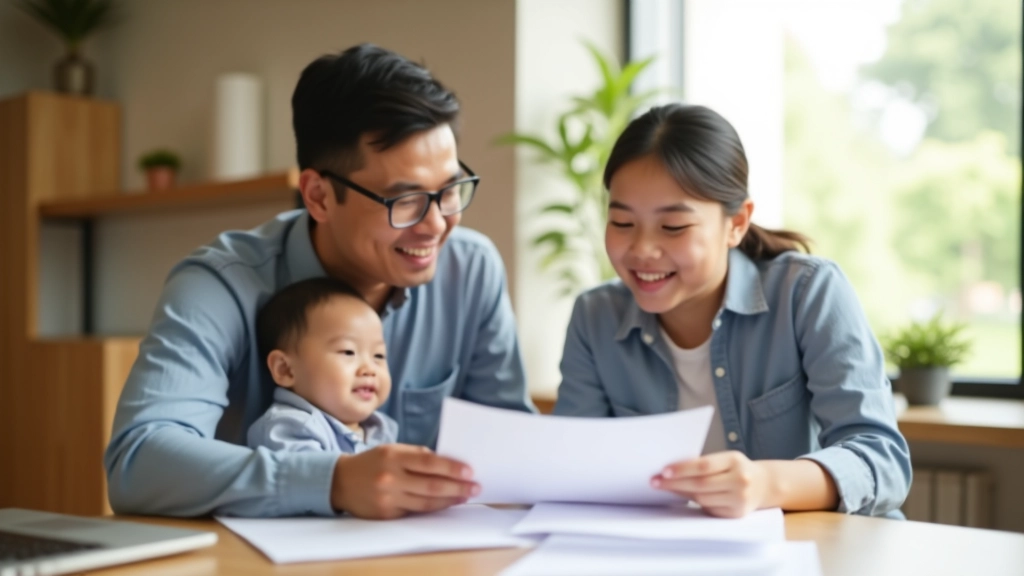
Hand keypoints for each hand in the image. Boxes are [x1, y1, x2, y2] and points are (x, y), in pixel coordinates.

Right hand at [330, 444, 479, 518]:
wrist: (339, 481)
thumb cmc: (372, 462)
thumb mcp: (392, 450)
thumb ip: (417, 456)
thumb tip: (448, 464)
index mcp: (393, 456)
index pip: (429, 463)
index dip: (452, 468)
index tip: (470, 471)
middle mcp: (390, 477)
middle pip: (431, 485)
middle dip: (457, 487)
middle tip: (475, 487)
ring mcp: (387, 498)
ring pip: (426, 502)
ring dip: (449, 500)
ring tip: (464, 496)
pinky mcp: (385, 514)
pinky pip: (414, 512)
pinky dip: (432, 508)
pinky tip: (444, 504)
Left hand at [651, 451, 774, 517]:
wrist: (764, 484)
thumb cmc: (737, 468)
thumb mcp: (726, 459)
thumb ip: (704, 464)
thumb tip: (671, 471)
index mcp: (734, 460)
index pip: (704, 465)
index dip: (682, 468)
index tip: (663, 470)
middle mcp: (740, 480)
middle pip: (700, 484)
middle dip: (674, 483)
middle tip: (655, 482)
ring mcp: (740, 499)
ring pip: (702, 498)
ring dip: (682, 493)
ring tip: (666, 488)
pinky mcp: (737, 514)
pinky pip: (709, 509)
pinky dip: (696, 503)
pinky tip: (685, 496)